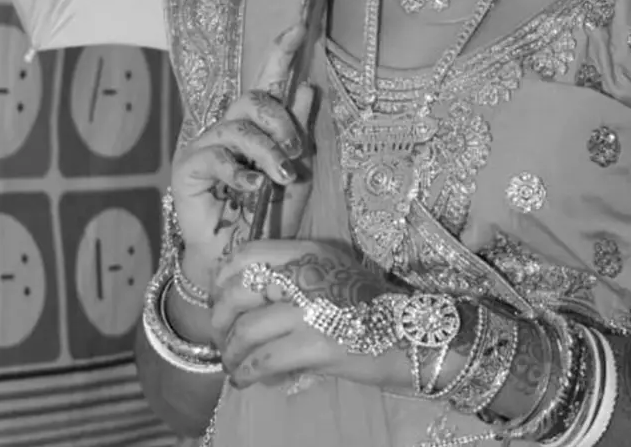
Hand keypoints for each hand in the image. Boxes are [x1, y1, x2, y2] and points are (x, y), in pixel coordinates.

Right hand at [171, 26, 316, 296]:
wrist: (243, 257)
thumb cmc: (270, 217)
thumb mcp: (298, 172)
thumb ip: (299, 132)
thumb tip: (306, 86)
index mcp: (259, 127)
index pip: (267, 83)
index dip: (279, 53)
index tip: (299, 27)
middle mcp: (231, 129)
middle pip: (254, 98)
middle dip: (281, 121)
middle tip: (296, 153)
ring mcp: (207, 146)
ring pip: (240, 127)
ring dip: (268, 151)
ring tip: (281, 176)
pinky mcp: (189, 167)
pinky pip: (218, 155)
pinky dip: (242, 172)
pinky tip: (253, 189)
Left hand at [210, 240, 412, 392]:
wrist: (411, 333)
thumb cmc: (367, 304)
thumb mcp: (331, 270)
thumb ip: (292, 273)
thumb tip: (244, 295)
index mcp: (307, 251)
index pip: (247, 253)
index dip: (223, 277)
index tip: (219, 297)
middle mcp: (306, 273)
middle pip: (239, 292)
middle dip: (221, 319)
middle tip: (222, 336)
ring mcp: (311, 308)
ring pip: (247, 331)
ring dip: (232, 353)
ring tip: (233, 365)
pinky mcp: (317, 344)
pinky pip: (264, 360)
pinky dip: (247, 373)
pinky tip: (246, 380)